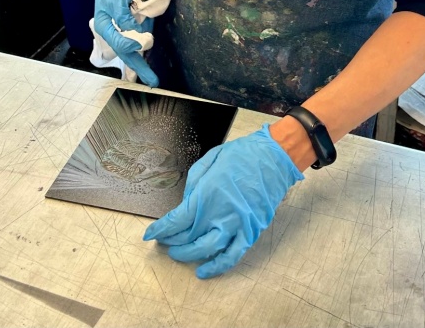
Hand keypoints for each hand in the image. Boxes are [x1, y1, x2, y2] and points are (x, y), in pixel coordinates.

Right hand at [93, 0, 158, 86]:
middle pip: (128, 53)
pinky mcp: (132, 20)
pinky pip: (142, 31)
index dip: (134, 45)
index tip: (146, 41)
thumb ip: (123, 17)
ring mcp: (124, 26)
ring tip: (152, 62)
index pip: (121, 44)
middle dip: (140, 67)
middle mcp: (115, 30)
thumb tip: (134, 32)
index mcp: (106, 28)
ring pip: (137, 43)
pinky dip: (148, 33)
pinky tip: (151, 25)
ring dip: (146, 48)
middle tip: (153, 82)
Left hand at [143, 124, 303, 278]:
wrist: (273, 156)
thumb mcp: (210, 159)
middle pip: (188, 237)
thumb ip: (194, 183)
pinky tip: (205, 271)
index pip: (177, 220)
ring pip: (207, 250)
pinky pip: (233, 255)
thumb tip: (186, 202)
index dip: (161, 229)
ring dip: (189, 255)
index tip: (150, 234)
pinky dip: (218, 266)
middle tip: (164, 241)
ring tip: (178, 255)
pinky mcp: (251, 231)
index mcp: (207, 194)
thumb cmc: (242, 154)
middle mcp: (219, 213)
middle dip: (172, 241)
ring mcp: (236, 224)